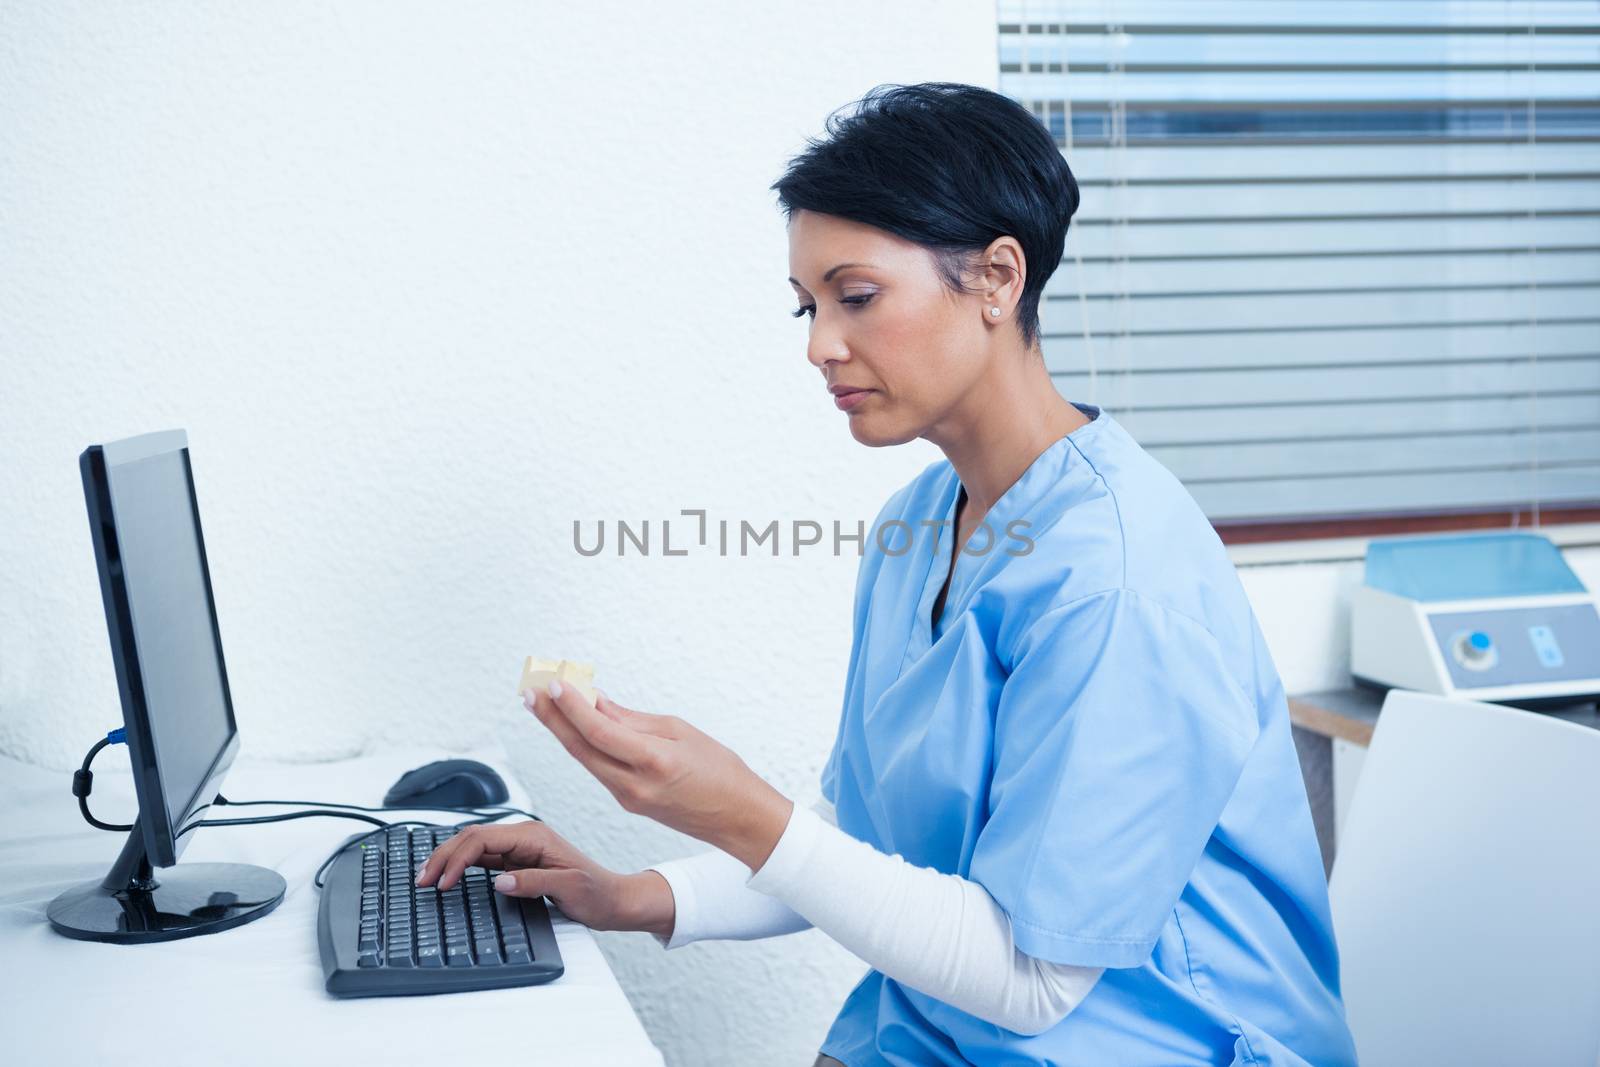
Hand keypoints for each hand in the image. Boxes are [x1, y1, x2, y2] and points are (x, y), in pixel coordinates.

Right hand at [414, 818, 674, 935]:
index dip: (457, 859)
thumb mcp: (569, 888)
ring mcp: (519, 848)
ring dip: (448, 860)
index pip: (483, 839)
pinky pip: (482, 858)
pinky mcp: (518, 862)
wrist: (614, 900)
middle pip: (472, 838)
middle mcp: (524, 837)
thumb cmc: (597, 893)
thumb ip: (534, 882)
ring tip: (427, 878)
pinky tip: (448, 877)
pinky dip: (461, 866)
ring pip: (473, 846)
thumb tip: (499, 881)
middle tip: (421, 880)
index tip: (443, 883)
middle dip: (444, 856)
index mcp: (534, 836)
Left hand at [523, 681, 792, 871]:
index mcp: (654, 762)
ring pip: (585, 759)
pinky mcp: (627, 803)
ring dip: (562, 730)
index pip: (600, 732)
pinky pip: (598, 768)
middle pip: (580, 749)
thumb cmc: (719, 770)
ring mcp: (627, 798)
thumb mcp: (681, 732)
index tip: (554, 684)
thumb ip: (632, 720)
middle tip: (531, 691)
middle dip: (552, 718)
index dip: (573, 708)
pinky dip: (584, 744)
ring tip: (542, 702)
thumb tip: (596, 702)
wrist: (737, 818)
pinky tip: (574, 725)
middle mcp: (634, 786)